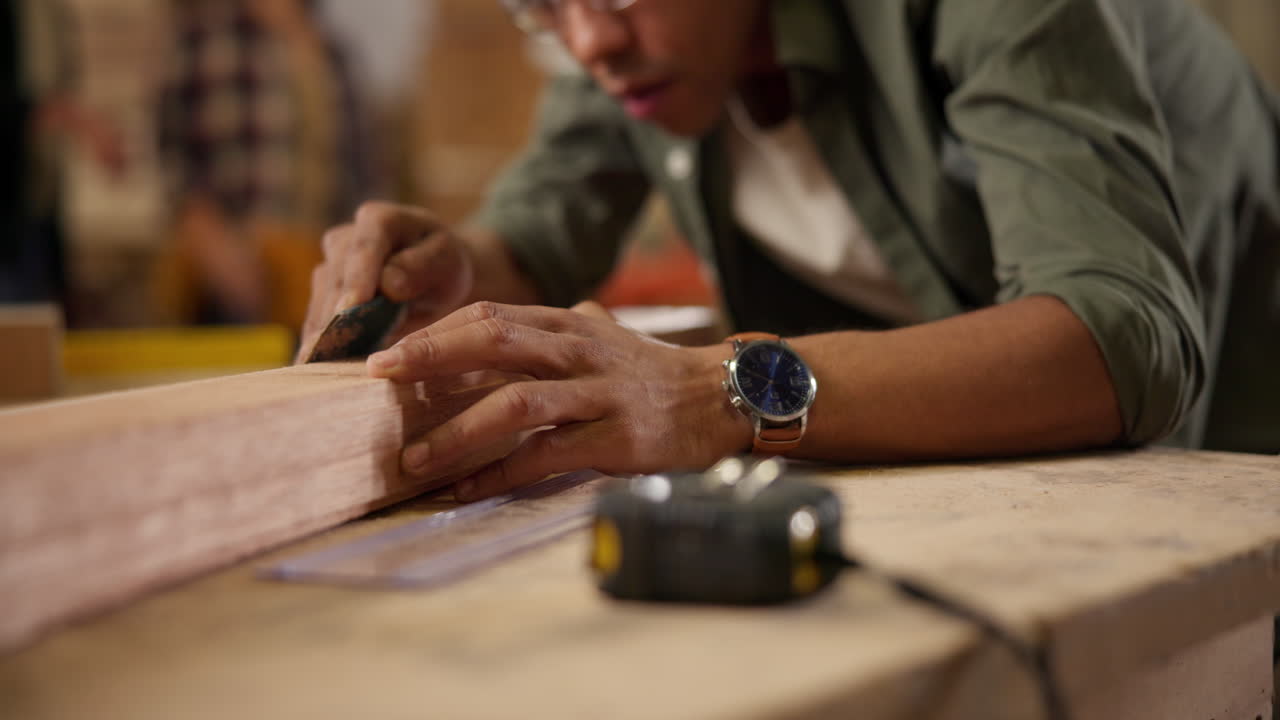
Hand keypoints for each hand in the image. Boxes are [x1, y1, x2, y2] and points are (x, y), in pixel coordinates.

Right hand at [298, 202, 473, 361]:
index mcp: (380, 220)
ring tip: (321, 363)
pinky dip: (320, 341)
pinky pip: (318, 318)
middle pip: (336, 279)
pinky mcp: (325, 292)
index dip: (356, 279)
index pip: (364, 249)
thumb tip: (388, 285)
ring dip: (322, 332)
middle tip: (331, 352)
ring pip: (321, 301)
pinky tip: (317, 365)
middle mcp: (346, 239)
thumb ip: (421, 267)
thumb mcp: (446, 261)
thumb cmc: (444, 264)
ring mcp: (331, 266)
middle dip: (335, 315)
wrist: (434, 272)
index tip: (350, 309)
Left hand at [366, 301, 752, 499]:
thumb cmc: (654, 371)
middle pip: (492, 342)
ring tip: (413, 459)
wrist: (723, 396)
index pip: (489, 317)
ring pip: (515, 403)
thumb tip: (508, 324)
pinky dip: (500, 475)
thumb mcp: (604, 335)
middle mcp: (578, 351)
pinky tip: (466, 491)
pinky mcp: (614, 437)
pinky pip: (546, 456)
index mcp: (568, 325)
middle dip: (430, 360)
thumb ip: (557, 326)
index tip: (385, 357)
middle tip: (378, 383)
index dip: (434, 334)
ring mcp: (597, 394)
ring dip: (457, 431)